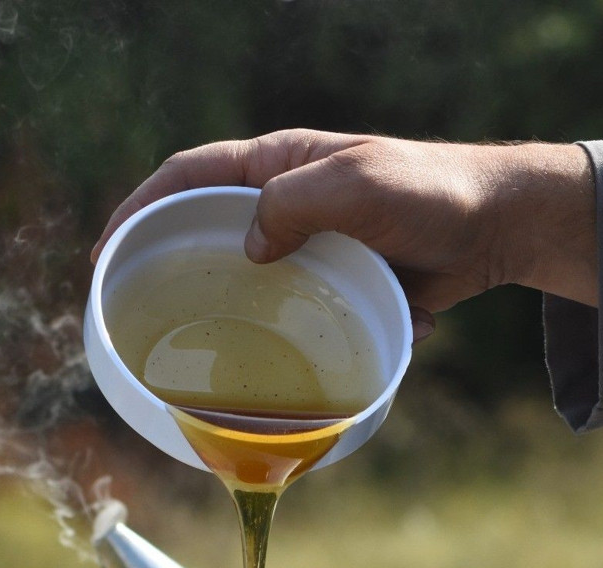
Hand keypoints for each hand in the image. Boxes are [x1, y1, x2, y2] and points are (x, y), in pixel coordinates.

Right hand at [92, 129, 597, 338]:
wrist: (495, 228)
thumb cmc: (430, 192)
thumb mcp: (358, 185)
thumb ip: (297, 205)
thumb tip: (247, 248)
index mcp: (279, 166)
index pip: (190, 177)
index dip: (141, 209)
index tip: (106, 251)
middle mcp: (285, 204)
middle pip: (206, 230)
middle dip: (166, 262)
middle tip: (132, 309)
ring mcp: (307, 247)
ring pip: (244, 278)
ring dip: (218, 307)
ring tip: (186, 347)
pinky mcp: (332, 285)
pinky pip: (287, 309)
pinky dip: (270, 332)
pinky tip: (256, 366)